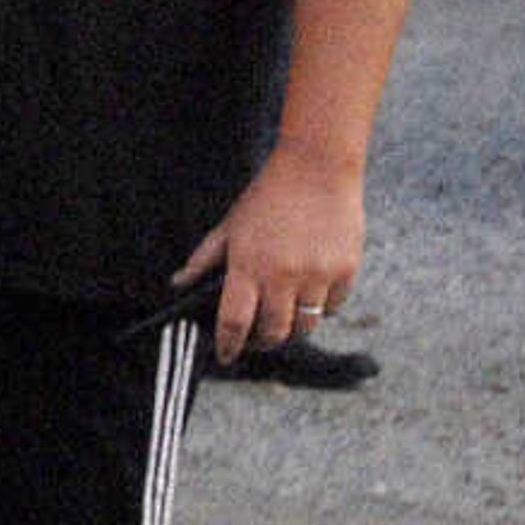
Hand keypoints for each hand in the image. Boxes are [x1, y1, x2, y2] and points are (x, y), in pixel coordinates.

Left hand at [175, 139, 364, 362]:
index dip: (228, 345)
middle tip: (256, 340)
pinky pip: (333, 307)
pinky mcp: (346, 271)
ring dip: (293, 328)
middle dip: (262, 342)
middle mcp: (284, 276)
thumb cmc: (268, 196)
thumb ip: (203, 259)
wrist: (318, 168)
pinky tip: (311, 292)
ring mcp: (318, 275)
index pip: (234, 321)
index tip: (225, 356)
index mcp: (248, 266)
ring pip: (305, 326)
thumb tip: (178, 285)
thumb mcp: (229, 225)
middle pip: (274, 333)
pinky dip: (321, 307)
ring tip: (284, 316)